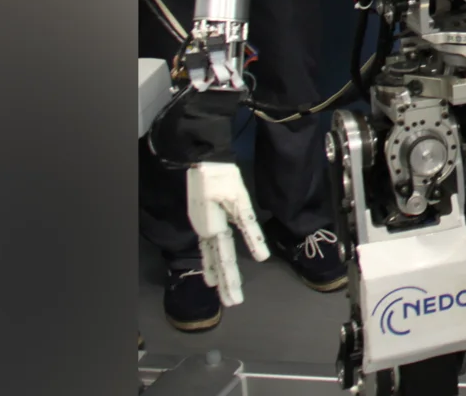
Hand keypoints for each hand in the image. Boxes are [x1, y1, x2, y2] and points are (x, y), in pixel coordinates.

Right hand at [186, 161, 270, 306]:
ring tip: (219, 292)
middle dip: (225, 283)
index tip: (235, 300)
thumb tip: (262, 258)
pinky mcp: (203, 221)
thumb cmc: (224, 179)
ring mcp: (203, 227)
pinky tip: (211, 271)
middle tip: (231, 303)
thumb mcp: (240, 202)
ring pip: (211, 256)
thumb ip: (250, 231)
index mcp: (215, 229)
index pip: (225, 261)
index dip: (230, 281)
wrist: (205, 161)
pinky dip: (210, 260)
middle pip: (218, 263)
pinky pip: (207, 245)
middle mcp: (207, 232)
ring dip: (217, 274)